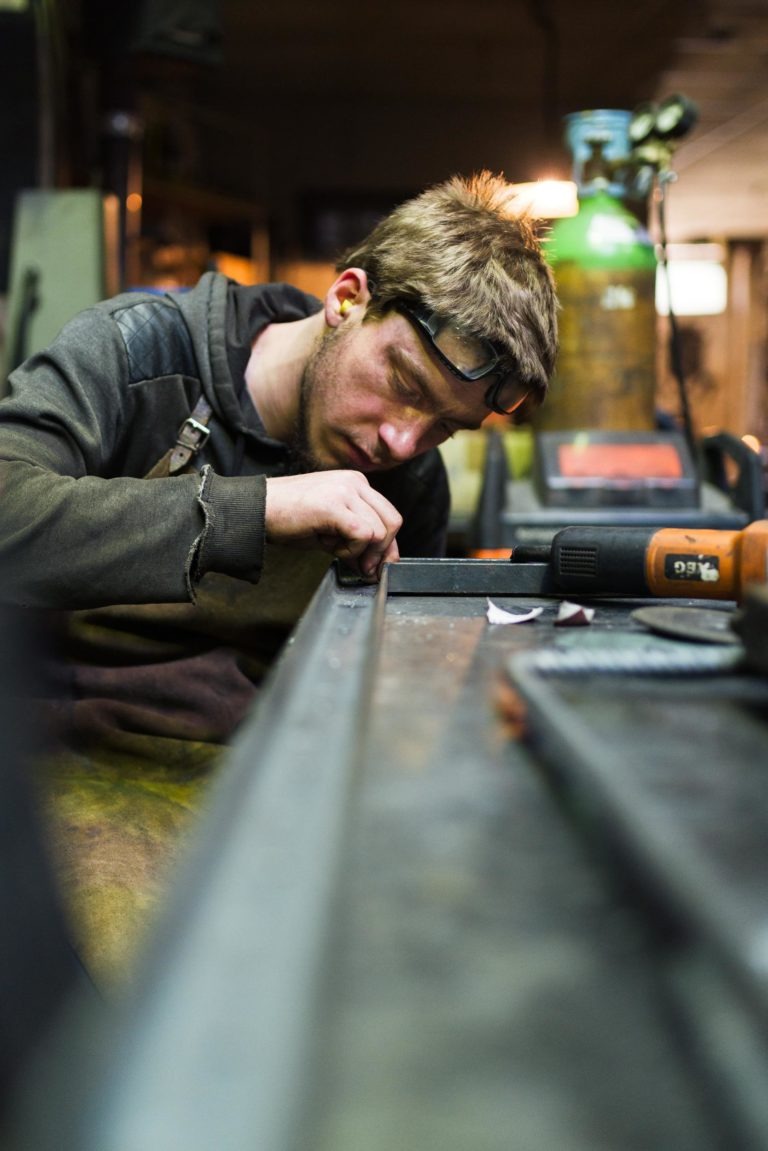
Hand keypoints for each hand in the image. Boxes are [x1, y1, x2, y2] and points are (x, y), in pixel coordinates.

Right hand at [265, 471, 401, 580]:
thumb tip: (375, 565)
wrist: (256, 510)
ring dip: (358, 550)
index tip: (376, 566)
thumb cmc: (287, 519)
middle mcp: (355, 482)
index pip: (388, 515)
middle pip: (392, 522)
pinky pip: (362, 534)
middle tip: (363, 570)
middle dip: (380, 552)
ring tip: (330, 547)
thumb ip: (355, 541)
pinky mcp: (335, 505)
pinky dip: (349, 549)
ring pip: (378, 531)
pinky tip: (328, 546)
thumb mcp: (329, 531)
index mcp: (356, 483)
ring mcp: (346, 490)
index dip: (386, 546)